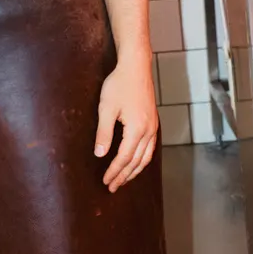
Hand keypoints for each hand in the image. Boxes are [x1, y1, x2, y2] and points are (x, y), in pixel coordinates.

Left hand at [95, 54, 158, 192]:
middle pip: (136, 162)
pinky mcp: (153, 121)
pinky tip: (136, 161)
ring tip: (123, 179)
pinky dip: (142, 160)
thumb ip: (103, 133)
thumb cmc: (119, 84)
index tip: (106, 181)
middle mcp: (149, 131)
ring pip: (146, 157)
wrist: (136, 66)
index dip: (114, 171)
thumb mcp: (106, 107)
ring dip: (134, 171)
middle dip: (124, 176)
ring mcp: (153, 126)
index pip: (124, 158)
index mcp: (137, 130)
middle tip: (112, 187)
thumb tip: (99, 154)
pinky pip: (150, 148)